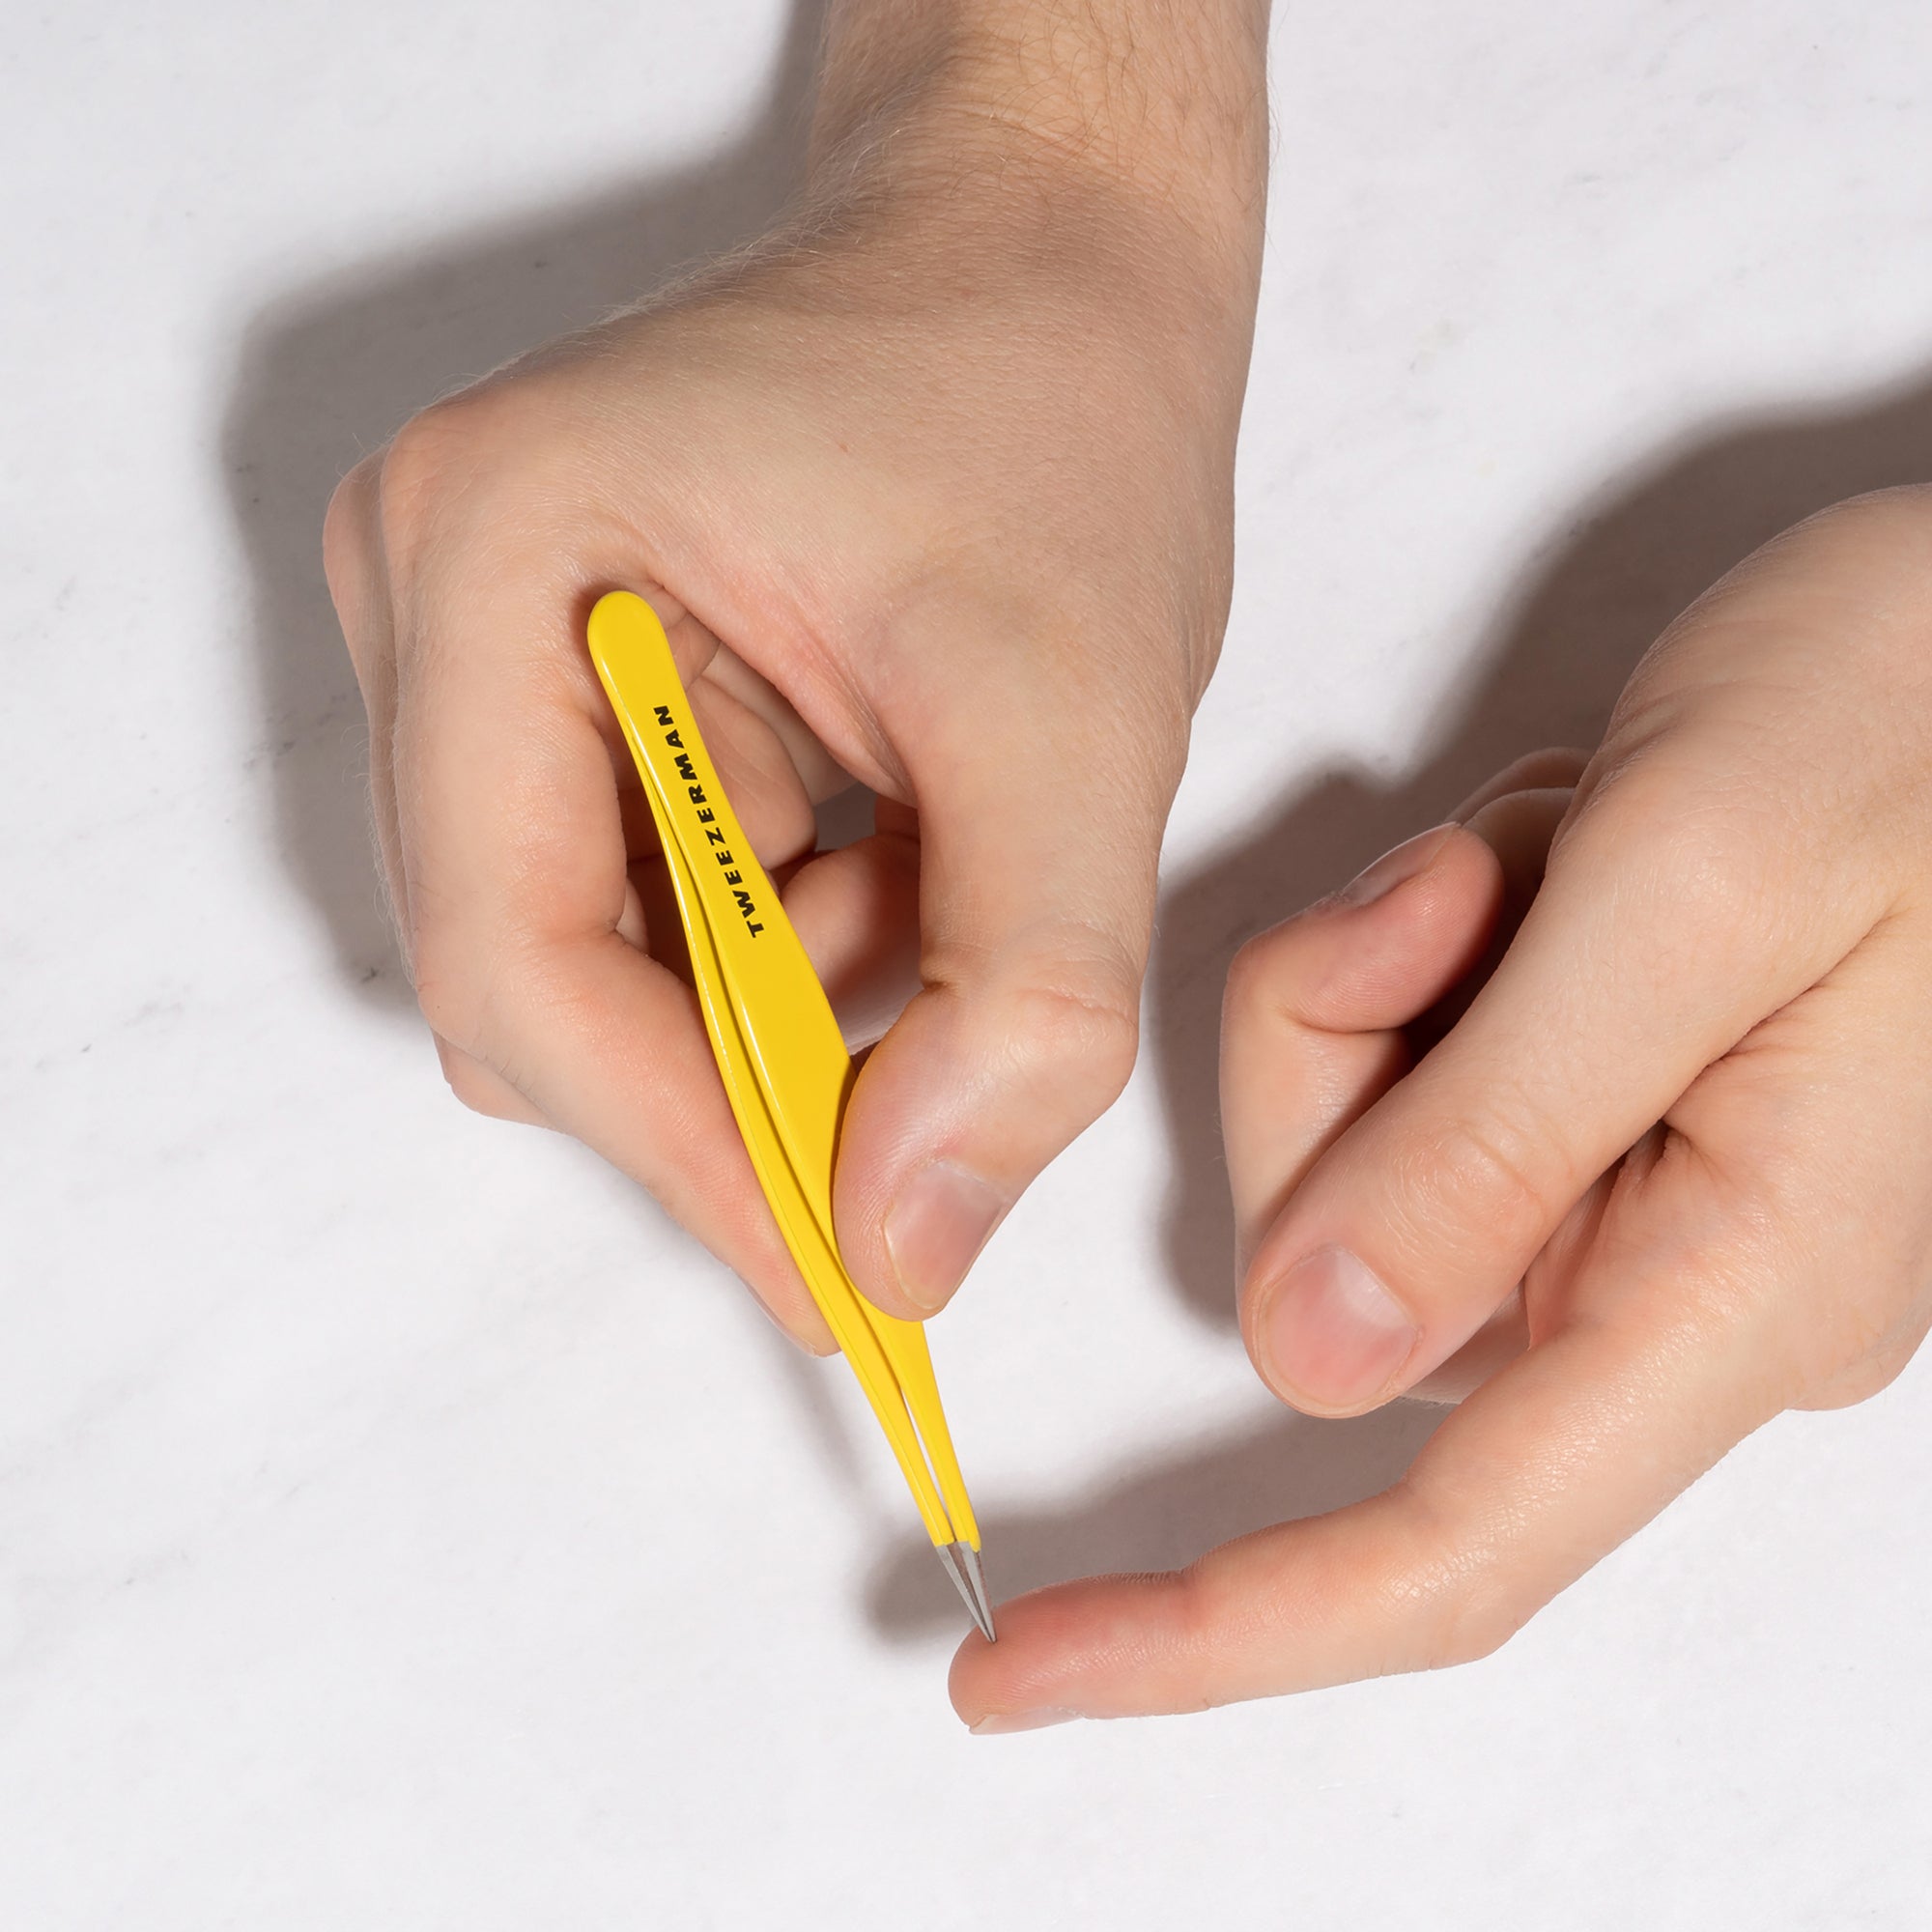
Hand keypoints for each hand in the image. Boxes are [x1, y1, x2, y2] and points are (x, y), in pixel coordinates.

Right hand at [322, 7, 1267, 1340]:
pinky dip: (793, 938)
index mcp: (494, 554)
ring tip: (946, 891)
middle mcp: (441, 599)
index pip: (515, 955)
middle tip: (924, 1129)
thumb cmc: (1057, 408)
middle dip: (735, 1078)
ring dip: (782, 999)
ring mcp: (491, 646)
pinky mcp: (574, 687)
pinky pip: (651, 902)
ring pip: (600, 961)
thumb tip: (900, 1249)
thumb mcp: (1080, 714)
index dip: (675, 1146)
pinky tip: (908, 852)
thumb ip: (1016, 1001)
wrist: (1057, 253)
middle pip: (532, 978)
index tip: (839, 1277)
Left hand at [952, 486, 1931, 1724]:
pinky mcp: (1597, 1110)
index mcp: (1738, 1283)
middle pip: (1345, 1274)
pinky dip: (1422, 953)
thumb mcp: (1693, 889)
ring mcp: (1635, 1197)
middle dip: (1325, 1067)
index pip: (1447, 1556)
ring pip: (1350, 1152)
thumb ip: (1497, 1133)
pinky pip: (1404, 1069)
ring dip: (1386, 981)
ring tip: (1553, 848)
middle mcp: (1677, 1282)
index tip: (1014, 1669)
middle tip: (1453, 889)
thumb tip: (1317, 1352)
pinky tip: (1555, 857)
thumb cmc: (1914, 710)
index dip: (1213, 1629)